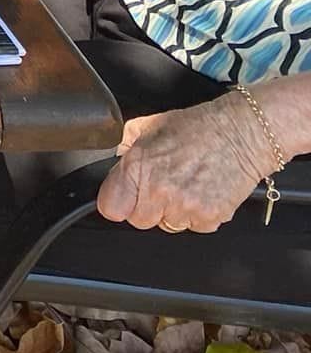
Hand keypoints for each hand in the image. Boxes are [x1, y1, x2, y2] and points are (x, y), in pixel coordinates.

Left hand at [97, 94, 278, 232]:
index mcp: (138, 166)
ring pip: (167, 225)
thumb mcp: (150, 125)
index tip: (124, 195)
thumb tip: (114, 156)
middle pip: (139, 220)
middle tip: (162, 187)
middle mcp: (159, 190)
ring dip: (174, 211)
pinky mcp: (209, 218)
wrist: (242, 133)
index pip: (111, 207)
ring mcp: (185, 206)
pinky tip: (203, 191)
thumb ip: (125, 143)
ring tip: (186, 185)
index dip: (117, 201)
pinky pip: (194, 227)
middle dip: (147, 206)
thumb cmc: (198, 127)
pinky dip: (198, 214)